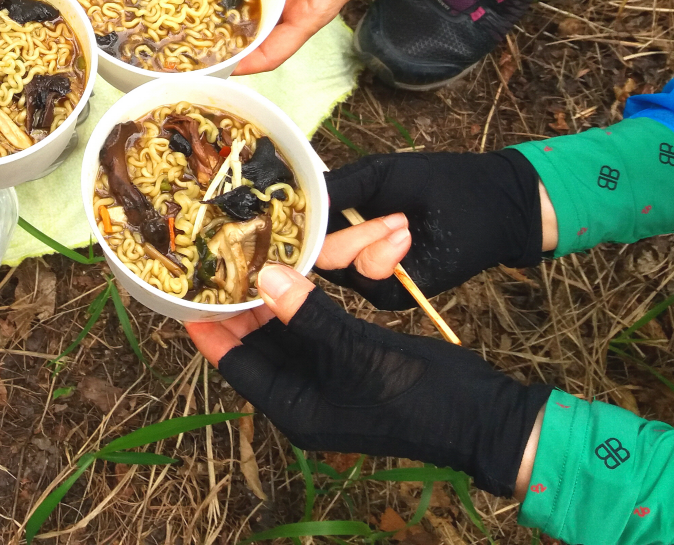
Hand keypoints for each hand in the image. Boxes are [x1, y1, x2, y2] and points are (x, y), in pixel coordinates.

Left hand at [185, 264, 549, 496]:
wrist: (483, 416)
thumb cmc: (419, 396)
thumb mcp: (357, 352)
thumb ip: (309, 316)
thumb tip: (265, 277)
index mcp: (296, 407)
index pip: (236, 364)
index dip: (211, 327)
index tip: (190, 291)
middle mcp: (304, 397)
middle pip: (255, 348)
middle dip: (238, 307)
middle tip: (220, 262)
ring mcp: (327, 382)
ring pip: (283, 336)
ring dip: (270, 300)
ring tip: (251, 257)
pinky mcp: (350, 363)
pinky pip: (313, 330)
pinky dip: (302, 303)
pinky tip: (296, 271)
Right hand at [314, 151, 545, 308]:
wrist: (484, 205)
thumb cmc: (433, 182)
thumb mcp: (376, 174)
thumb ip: (336, 189)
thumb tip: (297, 201)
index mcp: (336, 214)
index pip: (299, 225)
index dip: (295, 223)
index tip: (298, 214)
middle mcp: (344, 244)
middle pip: (314, 252)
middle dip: (346, 235)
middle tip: (389, 215)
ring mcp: (364, 270)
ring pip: (340, 268)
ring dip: (370, 243)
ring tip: (404, 224)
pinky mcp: (389, 293)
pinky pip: (369, 285)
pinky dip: (385, 261)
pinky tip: (407, 241)